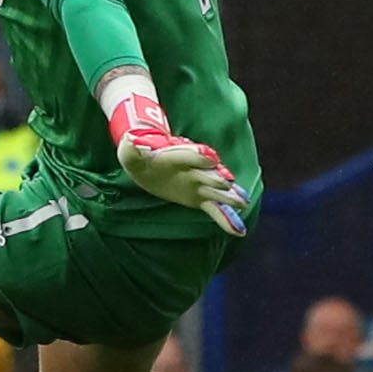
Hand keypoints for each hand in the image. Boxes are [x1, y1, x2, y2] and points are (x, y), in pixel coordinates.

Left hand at [106, 84, 246, 234]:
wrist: (148, 162)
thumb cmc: (139, 156)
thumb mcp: (129, 152)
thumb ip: (131, 148)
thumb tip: (130, 140)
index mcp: (175, 154)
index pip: (188, 154)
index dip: (198, 155)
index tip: (209, 157)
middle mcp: (192, 168)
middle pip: (207, 171)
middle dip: (215, 176)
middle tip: (226, 182)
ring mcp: (199, 183)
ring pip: (217, 190)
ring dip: (229, 196)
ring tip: (243, 203)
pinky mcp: (200, 198)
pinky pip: (215, 209)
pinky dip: (227, 218)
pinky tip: (239, 231)